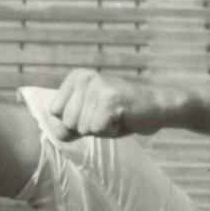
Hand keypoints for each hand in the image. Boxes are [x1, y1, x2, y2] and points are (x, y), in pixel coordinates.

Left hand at [47, 69, 164, 140]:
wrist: (155, 108)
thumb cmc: (120, 114)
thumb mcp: (88, 118)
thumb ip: (68, 125)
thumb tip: (55, 133)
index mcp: (76, 77)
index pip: (54, 112)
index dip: (74, 122)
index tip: (94, 113)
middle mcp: (84, 77)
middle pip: (67, 122)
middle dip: (88, 127)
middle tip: (107, 115)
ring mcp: (97, 87)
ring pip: (82, 128)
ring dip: (100, 130)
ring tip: (115, 116)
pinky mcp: (110, 99)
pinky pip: (98, 130)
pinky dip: (111, 131)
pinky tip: (122, 118)